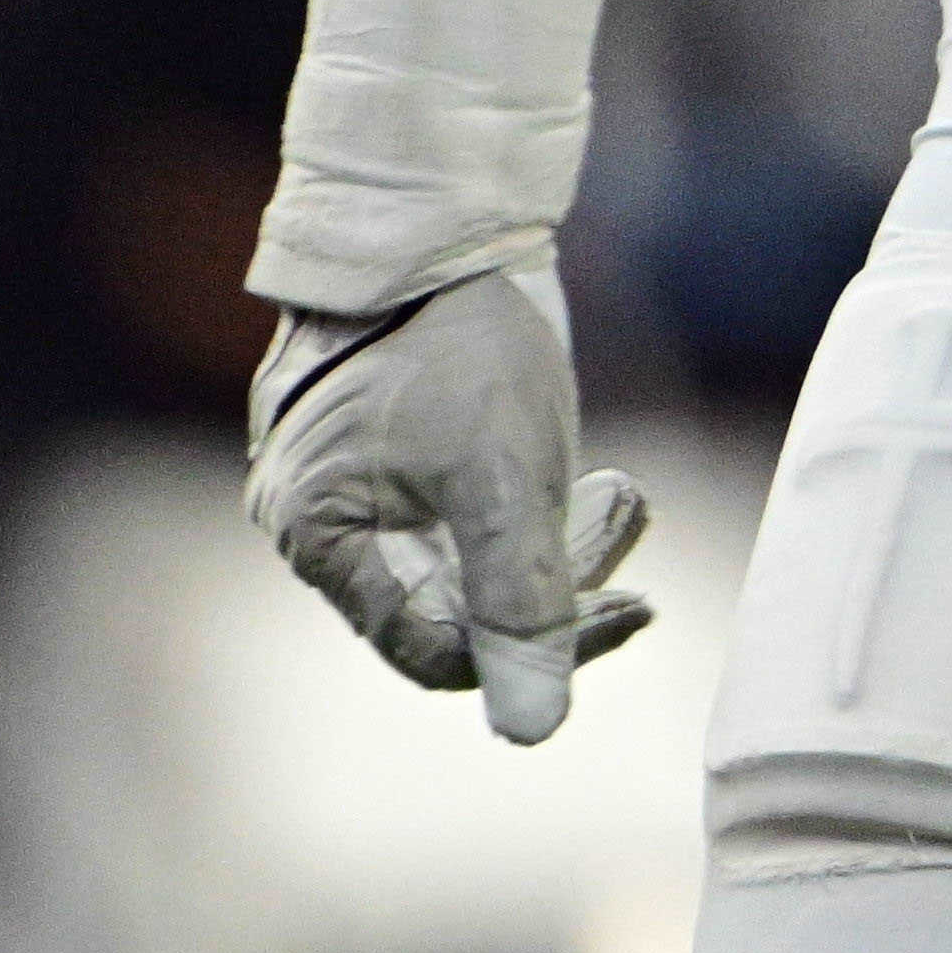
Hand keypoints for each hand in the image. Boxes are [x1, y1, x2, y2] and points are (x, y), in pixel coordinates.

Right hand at [247, 264, 652, 741]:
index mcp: (323, 538)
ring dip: (558, 546)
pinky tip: (597, 486)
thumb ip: (519, 599)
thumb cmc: (455, 339)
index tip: (628, 611)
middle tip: (623, 534)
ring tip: (619, 499)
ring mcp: (363, 496)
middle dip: (556, 584)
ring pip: (475, 565)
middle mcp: (328, 530)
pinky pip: (476, 522)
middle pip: (456, 610)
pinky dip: (539, 516)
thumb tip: (534, 727)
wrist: (439, 225)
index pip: (434, 649)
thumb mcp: (501, 473)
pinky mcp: (404, 465)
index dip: (535, 648)